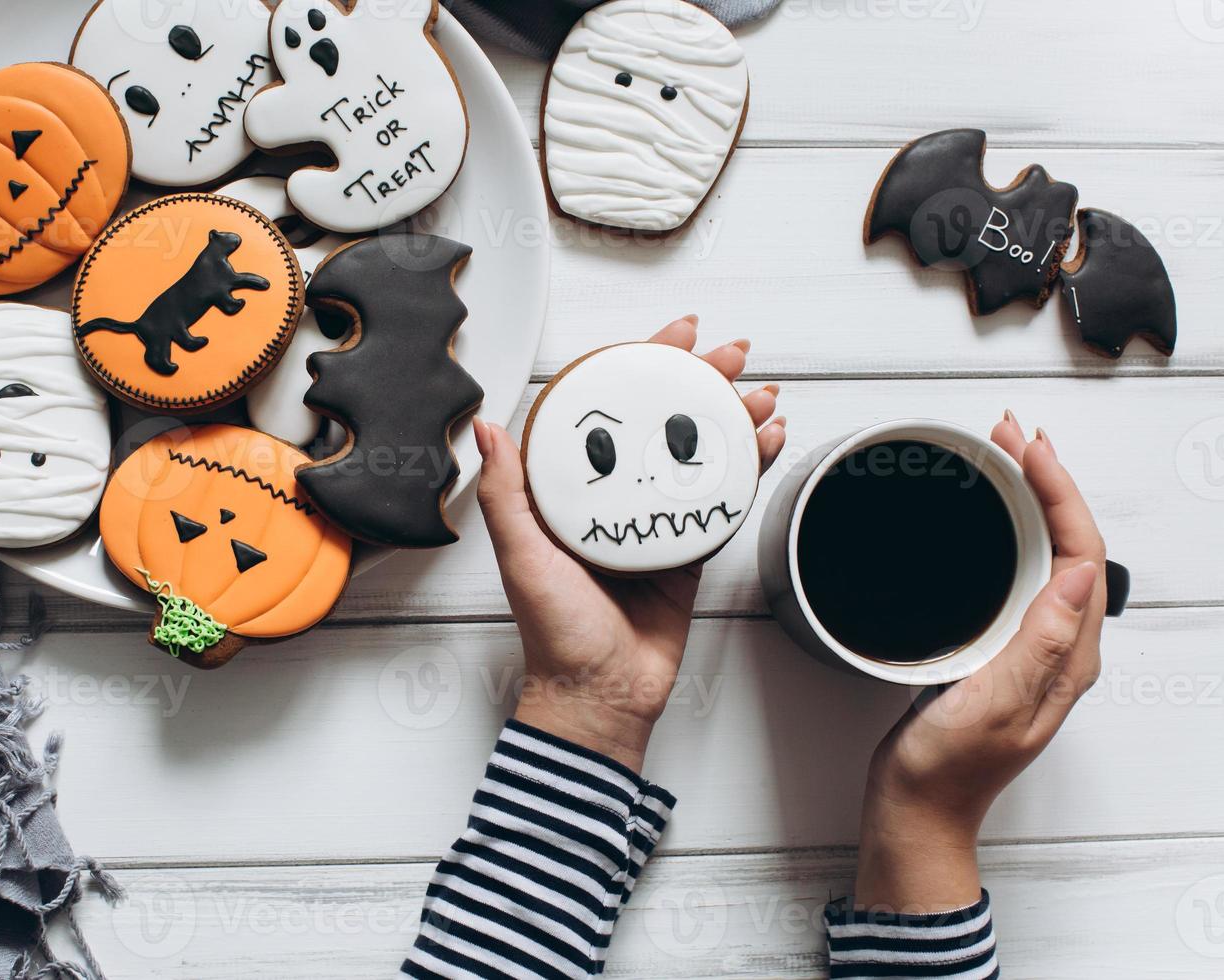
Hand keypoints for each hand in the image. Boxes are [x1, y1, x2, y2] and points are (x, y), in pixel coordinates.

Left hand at [472, 316, 786, 772]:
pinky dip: (748, 465)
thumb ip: (508, 491)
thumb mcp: (519, 553)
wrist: (600, 692)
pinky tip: (769, 439)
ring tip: (761, 390)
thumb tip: (488, 427)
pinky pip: (722, 496)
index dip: (639, 365)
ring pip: (700, 451)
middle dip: (701, 380)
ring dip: (734, 415)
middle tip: (733, 352)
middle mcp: (616, 495)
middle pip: (663, 420)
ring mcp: (656, 519)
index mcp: (573, 489)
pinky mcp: (689, 548)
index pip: (609, 409)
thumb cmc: (554, 631)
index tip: (670, 335)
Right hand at [855, 411, 1106, 911]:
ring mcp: (1028, 648)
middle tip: (1012, 432)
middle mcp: (1057, 648)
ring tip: (1005, 457)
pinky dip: (1004, 532)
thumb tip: (1074, 576)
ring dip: (1029, 500)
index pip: (1082, 553)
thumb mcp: (991, 704)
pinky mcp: (997, 648)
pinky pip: (1015, 574)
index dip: (1060, 492)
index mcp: (1067, 657)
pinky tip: (982, 520)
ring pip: (1044, 553)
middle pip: (1069, 543)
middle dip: (1047, 479)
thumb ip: (1036, 644)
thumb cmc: (946, 770)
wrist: (916, 810)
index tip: (1028, 448)